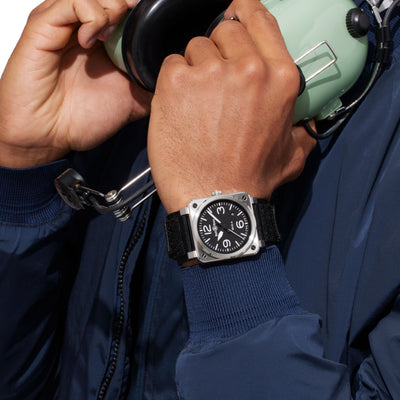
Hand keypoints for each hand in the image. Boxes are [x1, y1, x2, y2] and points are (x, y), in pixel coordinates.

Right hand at [0, 0, 151, 167]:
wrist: (49, 135)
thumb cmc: (81, 120)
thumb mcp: (131, 103)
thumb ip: (151, 87)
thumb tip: (174, 82)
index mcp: (104, 44)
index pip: (125, 12)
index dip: (140, 15)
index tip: (152, 28)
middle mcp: (84, 30)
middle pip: (112, 0)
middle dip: (129, 9)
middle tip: (134, 31)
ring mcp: (64, 26)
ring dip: (111, 9)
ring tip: (110, 37)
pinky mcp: (44, 26)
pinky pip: (71, 2)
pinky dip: (90, 15)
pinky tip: (91, 41)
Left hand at [148, 0, 315, 212]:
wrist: (215, 201)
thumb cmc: (250, 180)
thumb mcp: (292, 155)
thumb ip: (301, 130)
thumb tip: (306, 124)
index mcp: (279, 78)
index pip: (260, 20)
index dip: (243, 10)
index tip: (234, 11)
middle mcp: (248, 69)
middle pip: (223, 32)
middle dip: (217, 52)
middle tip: (212, 84)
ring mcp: (210, 73)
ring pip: (194, 48)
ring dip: (194, 70)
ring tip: (195, 103)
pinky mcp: (176, 83)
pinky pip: (170, 65)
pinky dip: (172, 82)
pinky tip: (178, 107)